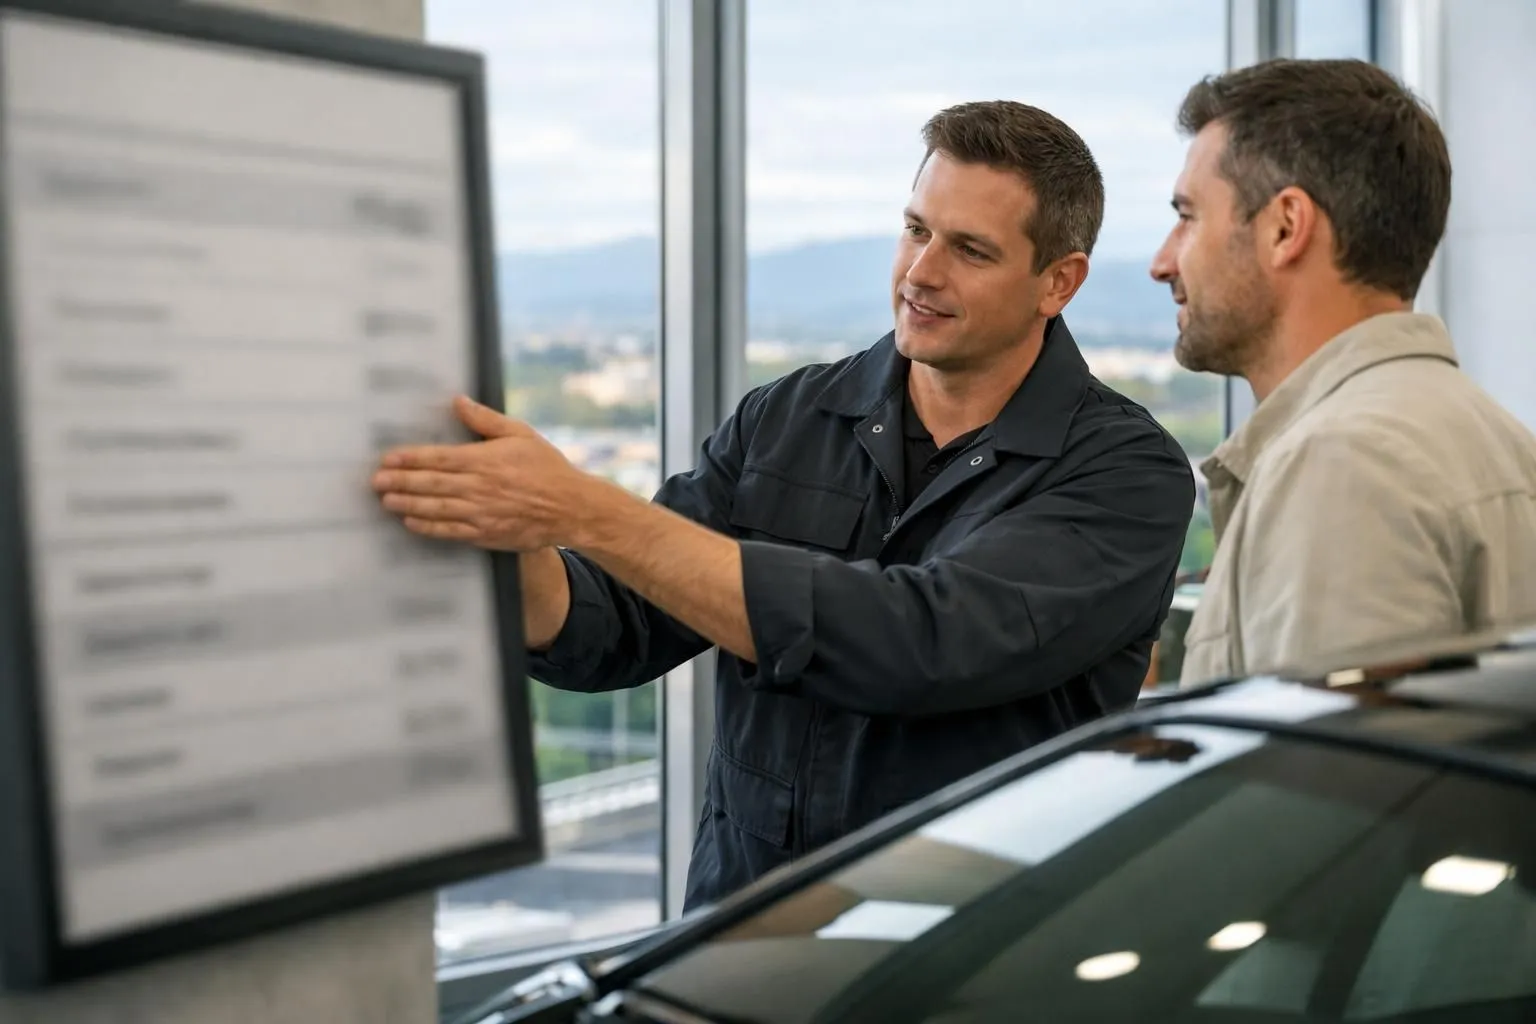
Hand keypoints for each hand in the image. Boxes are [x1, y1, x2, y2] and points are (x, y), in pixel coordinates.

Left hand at [371, 396, 594, 550]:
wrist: (571, 507)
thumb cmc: (547, 468)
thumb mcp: (521, 434)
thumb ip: (486, 419)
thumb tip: (458, 402)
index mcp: (485, 460)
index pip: (439, 457)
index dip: (411, 458)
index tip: (389, 457)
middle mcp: (479, 487)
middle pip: (431, 484)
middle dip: (400, 481)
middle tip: (376, 480)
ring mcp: (481, 513)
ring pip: (435, 508)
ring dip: (407, 503)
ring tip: (385, 499)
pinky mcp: (486, 534)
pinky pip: (450, 531)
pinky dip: (427, 527)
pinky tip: (410, 521)